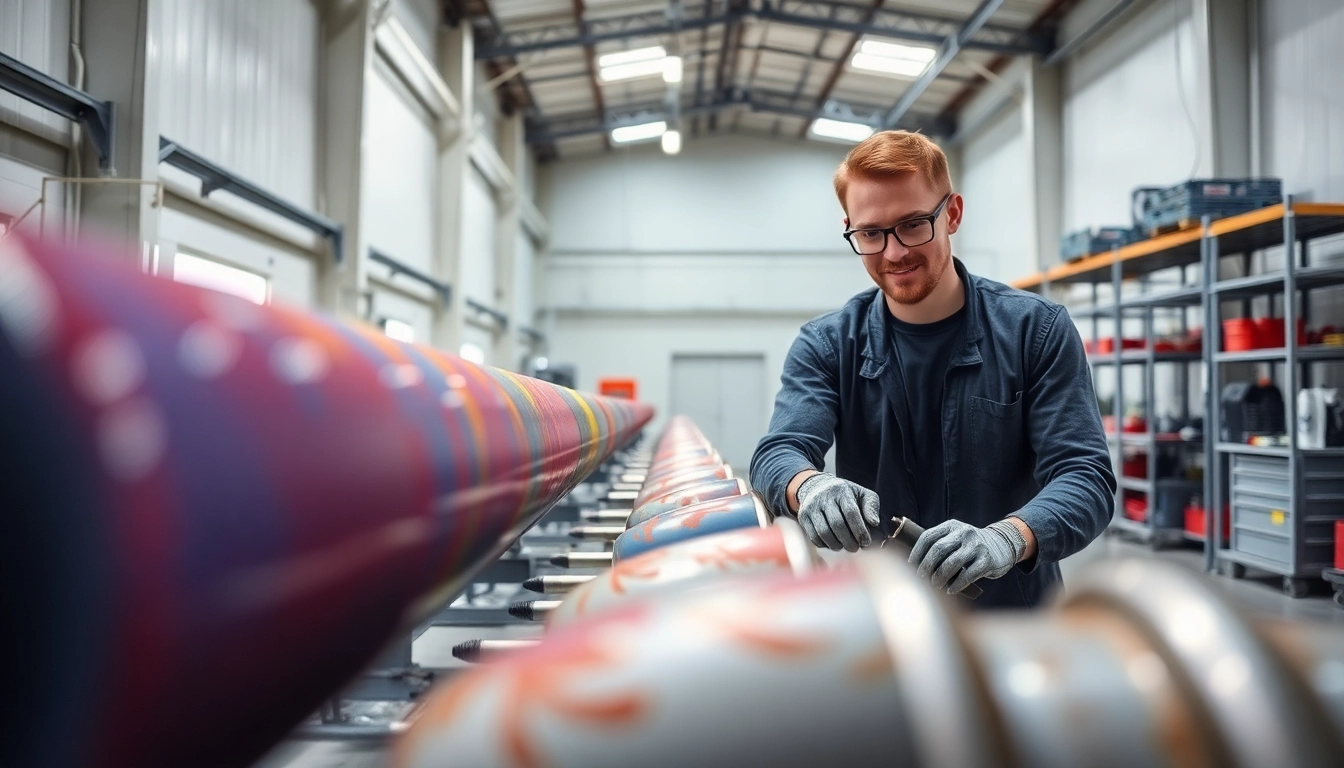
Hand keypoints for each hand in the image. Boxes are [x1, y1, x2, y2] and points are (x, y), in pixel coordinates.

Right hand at [795, 473, 880, 551]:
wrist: (816, 486)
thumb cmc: (844, 494)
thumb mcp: (861, 494)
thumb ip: (871, 507)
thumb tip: (874, 523)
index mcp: (841, 490)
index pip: (851, 512)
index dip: (859, 530)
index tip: (865, 542)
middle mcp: (824, 497)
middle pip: (837, 524)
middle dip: (849, 541)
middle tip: (855, 548)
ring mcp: (811, 506)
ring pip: (823, 532)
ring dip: (836, 545)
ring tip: (844, 547)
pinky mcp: (802, 516)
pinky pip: (813, 536)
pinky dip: (824, 545)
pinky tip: (832, 544)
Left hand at [908, 519, 1023, 593]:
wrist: (1002, 545)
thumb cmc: (970, 546)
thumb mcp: (955, 538)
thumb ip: (939, 545)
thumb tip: (912, 565)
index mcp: (951, 526)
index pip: (928, 537)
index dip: (916, 552)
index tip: (910, 566)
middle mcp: (964, 533)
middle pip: (938, 549)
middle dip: (926, 566)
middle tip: (921, 579)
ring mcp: (976, 546)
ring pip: (952, 562)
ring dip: (939, 577)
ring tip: (935, 585)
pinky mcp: (987, 560)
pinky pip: (968, 575)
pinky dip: (956, 584)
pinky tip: (950, 590)